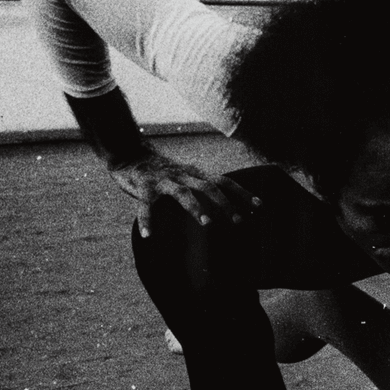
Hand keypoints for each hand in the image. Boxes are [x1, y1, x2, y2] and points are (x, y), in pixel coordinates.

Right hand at [110, 149, 259, 237]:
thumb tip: (225, 212)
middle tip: (238, 221)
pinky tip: (148, 235)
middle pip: (209, 187)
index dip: (241, 192)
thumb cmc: (163, 174)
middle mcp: (183, 176)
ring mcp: (164, 181)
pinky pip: (146, 205)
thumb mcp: (187, 179)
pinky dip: (147, 220)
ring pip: (183, 193)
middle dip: (225, 203)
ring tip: (207, 224)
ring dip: (196, 208)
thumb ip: (203, 190)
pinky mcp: (143, 186)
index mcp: (195, 175)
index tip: (259, 205)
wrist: (130, 154)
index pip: (223, 181)